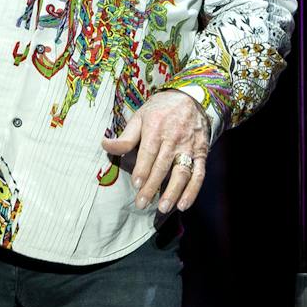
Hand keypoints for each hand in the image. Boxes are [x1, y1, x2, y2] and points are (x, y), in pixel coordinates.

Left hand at [102, 91, 208, 213]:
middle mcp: (174, 139)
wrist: (190, 99)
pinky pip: (199, 174)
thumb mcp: (139, 117)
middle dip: (152, 186)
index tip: (136, 184)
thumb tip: (105, 145)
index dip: (143, 169)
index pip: (149, 152)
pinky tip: (183, 204)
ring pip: (182, 172)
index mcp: (156, 129)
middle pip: (163, 166)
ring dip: (173, 192)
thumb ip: (125, 136)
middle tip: (141, 204)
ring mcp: (189, 147)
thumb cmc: (159, 111)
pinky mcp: (201, 153)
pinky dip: (193, 190)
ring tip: (163, 208)